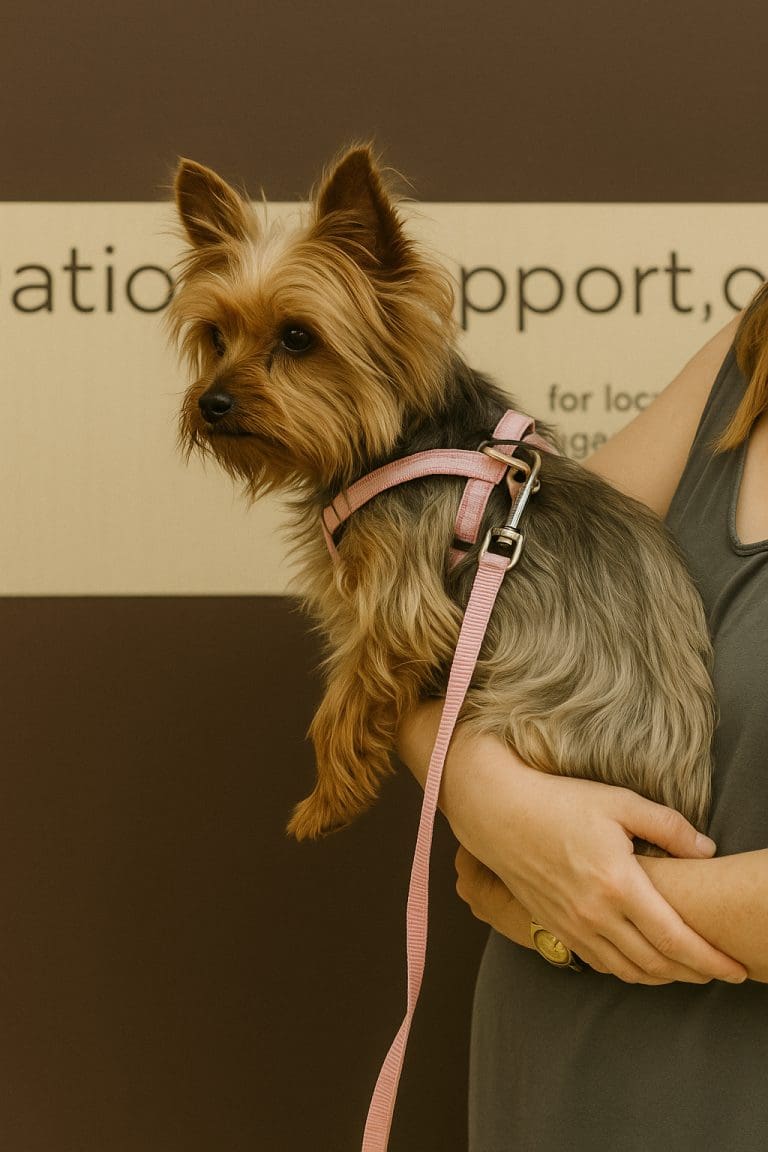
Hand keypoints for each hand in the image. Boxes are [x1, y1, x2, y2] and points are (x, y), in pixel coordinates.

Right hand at [437, 727, 747, 985]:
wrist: (498, 812)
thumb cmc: (559, 801)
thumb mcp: (620, 801)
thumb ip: (669, 827)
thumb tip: (707, 851)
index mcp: (618, 884)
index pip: (675, 937)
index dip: (710, 958)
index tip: (734, 966)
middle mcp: (595, 914)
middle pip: (656, 963)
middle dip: (694, 973)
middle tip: (720, 971)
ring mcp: (572, 925)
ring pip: (627, 970)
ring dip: (662, 977)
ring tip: (687, 971)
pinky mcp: (554, 926)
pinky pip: (598, 963)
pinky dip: (627, 971)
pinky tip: (640, 962)